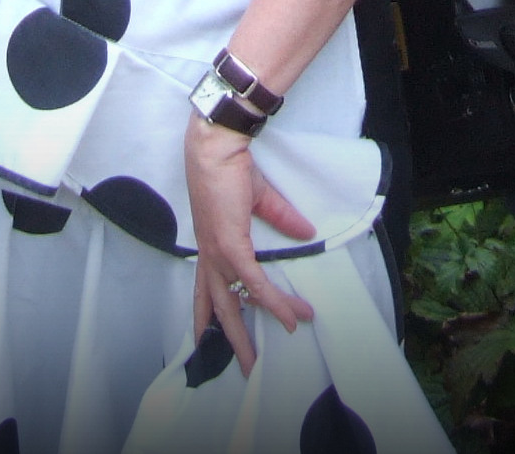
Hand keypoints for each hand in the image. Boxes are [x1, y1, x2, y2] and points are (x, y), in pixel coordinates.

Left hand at [184, 116, 315, 373]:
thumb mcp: (259, 200)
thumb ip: (281, 218)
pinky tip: (290, 315)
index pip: (208, 289)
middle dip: (227, 339)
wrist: (218, 148)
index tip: (213, 337)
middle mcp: (210, 256)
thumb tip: (307, 230)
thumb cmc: (231, 169)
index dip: (211, 315)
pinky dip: (272, 301)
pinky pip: (254, 283)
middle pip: (216, 307)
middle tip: (241, 366)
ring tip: (259, 359)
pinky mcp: (231, 247)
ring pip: (232, 304)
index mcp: (211, 247)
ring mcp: (218, 254)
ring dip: (246, 333)